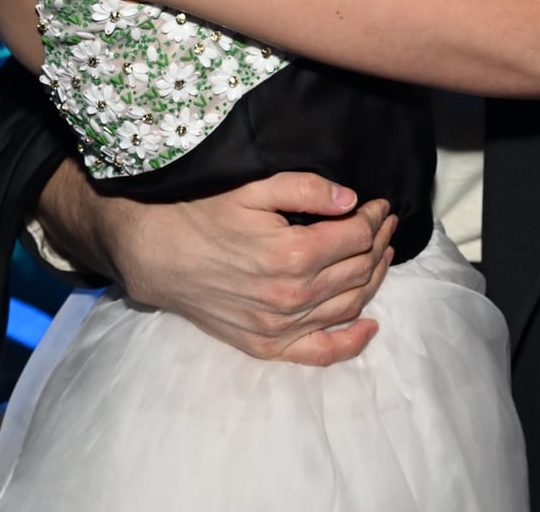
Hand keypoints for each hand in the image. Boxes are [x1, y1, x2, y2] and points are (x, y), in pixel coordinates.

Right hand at [99, 171, 397, 365]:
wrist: (155, 254)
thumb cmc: (201, 214)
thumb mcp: (252, 188)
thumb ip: (306, 188)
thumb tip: (350, 198)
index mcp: (293, 254)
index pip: (357, 236)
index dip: (374, 217)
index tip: (379, 204)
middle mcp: (292, 296)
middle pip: (358, 270)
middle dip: (379, 242)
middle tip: (385, 223)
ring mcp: (280, 326)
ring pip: (349, 305)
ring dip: (373, 279)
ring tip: (380, 254)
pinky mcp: (266, 345)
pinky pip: (320, 352)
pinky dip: (351, 341)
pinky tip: (370, 326)